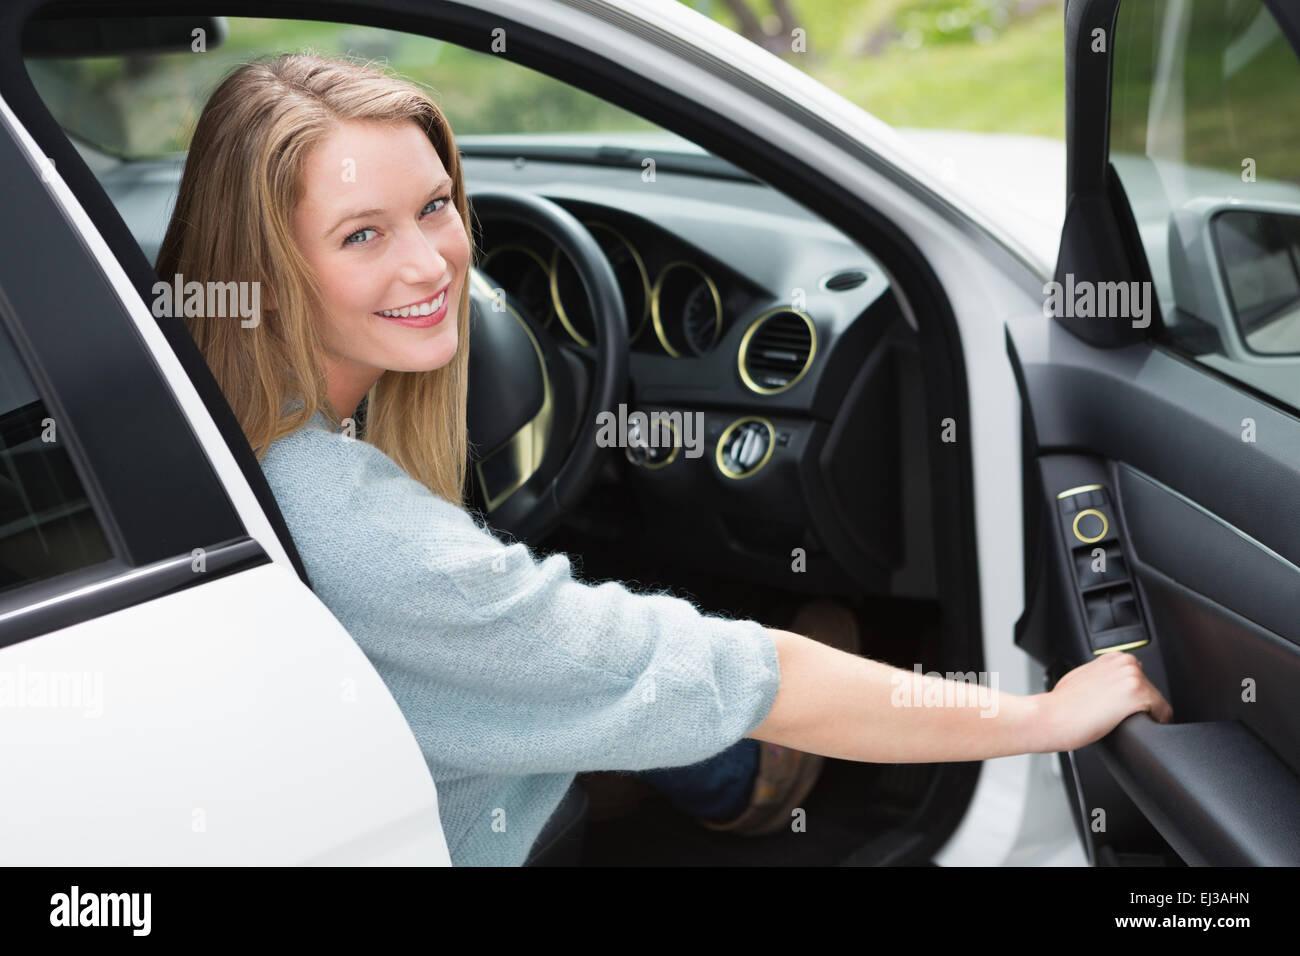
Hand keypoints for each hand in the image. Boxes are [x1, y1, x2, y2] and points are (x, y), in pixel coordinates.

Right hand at [1035, 652, 1173, 752]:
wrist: (1052, 717)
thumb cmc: (1060, 704)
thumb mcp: (1080, 678)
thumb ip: (1100, 676)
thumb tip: (1108, 686)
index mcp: (1113, 657)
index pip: (1140, 680)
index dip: (1132, 698)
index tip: (1120, 708)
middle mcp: (1125, 662)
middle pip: (1151, 690)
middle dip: (1139, 706)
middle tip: (1116, 717)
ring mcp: (1133, 676)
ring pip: (1158, 702)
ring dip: (1145, 714)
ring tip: (1119, 721)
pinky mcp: (1139, 693)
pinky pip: (1163, 713)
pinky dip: (1155, 723)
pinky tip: (1131, 725)